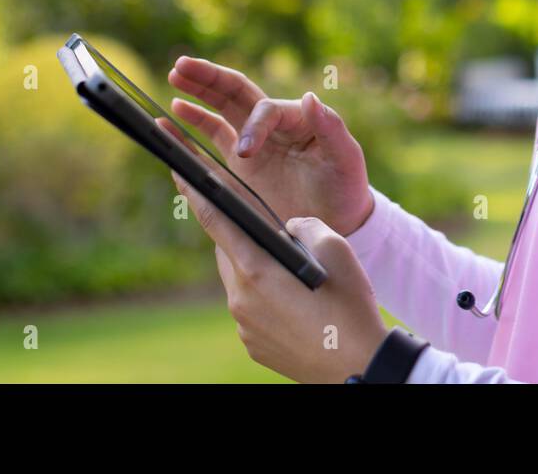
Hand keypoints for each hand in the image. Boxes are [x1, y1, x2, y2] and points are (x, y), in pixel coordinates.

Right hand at [164, 56, 374, 235]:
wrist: (338, 222)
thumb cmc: (346, 188)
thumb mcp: (346, 159)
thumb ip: (331, 128)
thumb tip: (310, 98)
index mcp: (295, 119)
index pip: (263, 110)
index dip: (251, 127)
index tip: (244, 154)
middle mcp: (272, 126)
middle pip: (235, 93)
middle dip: (208, 79)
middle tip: (180, 67)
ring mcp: (253, 145)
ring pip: (219, 111)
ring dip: (196, 95)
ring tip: (173, 81)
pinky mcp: (240, 167)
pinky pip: (210, 142)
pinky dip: (188, 132)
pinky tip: (167, 122)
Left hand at [171, 170, 389, 382]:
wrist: (359, 367)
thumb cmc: (350, 306)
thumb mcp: (337, 249)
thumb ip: (304, 225)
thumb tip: (288, 228)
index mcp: (256, 269)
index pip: (215, 221)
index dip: (194, 192)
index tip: (178, 170)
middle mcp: (240, 298)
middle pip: (229, 252)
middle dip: (245, 238)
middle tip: (277, 237)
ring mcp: (243, 325)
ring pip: (240, 281)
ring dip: (259, 270)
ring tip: (297, 277)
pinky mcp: (252, 344)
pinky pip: (250, 309)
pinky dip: (266, 298)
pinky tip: (296, 303)